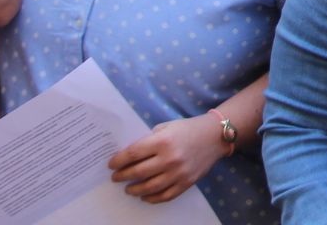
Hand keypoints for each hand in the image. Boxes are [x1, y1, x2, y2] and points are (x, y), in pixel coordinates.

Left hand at [108, 115, 228, 203]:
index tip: (111, 165)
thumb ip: (149, 140)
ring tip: (128, 189)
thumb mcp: (167, 127)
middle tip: (116, 177)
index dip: (118, 161)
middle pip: (138, 172)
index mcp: (163, 141)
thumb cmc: (188, 128)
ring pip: (149, 188)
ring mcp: (178, 173)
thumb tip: (130, 156)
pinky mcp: (186, 183)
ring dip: (134, 190)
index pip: (133, 154)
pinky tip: (145, 196)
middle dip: (122, 176)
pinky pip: (165, 196)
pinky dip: (152, 199)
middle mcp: (169, 158)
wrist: (215, 136)